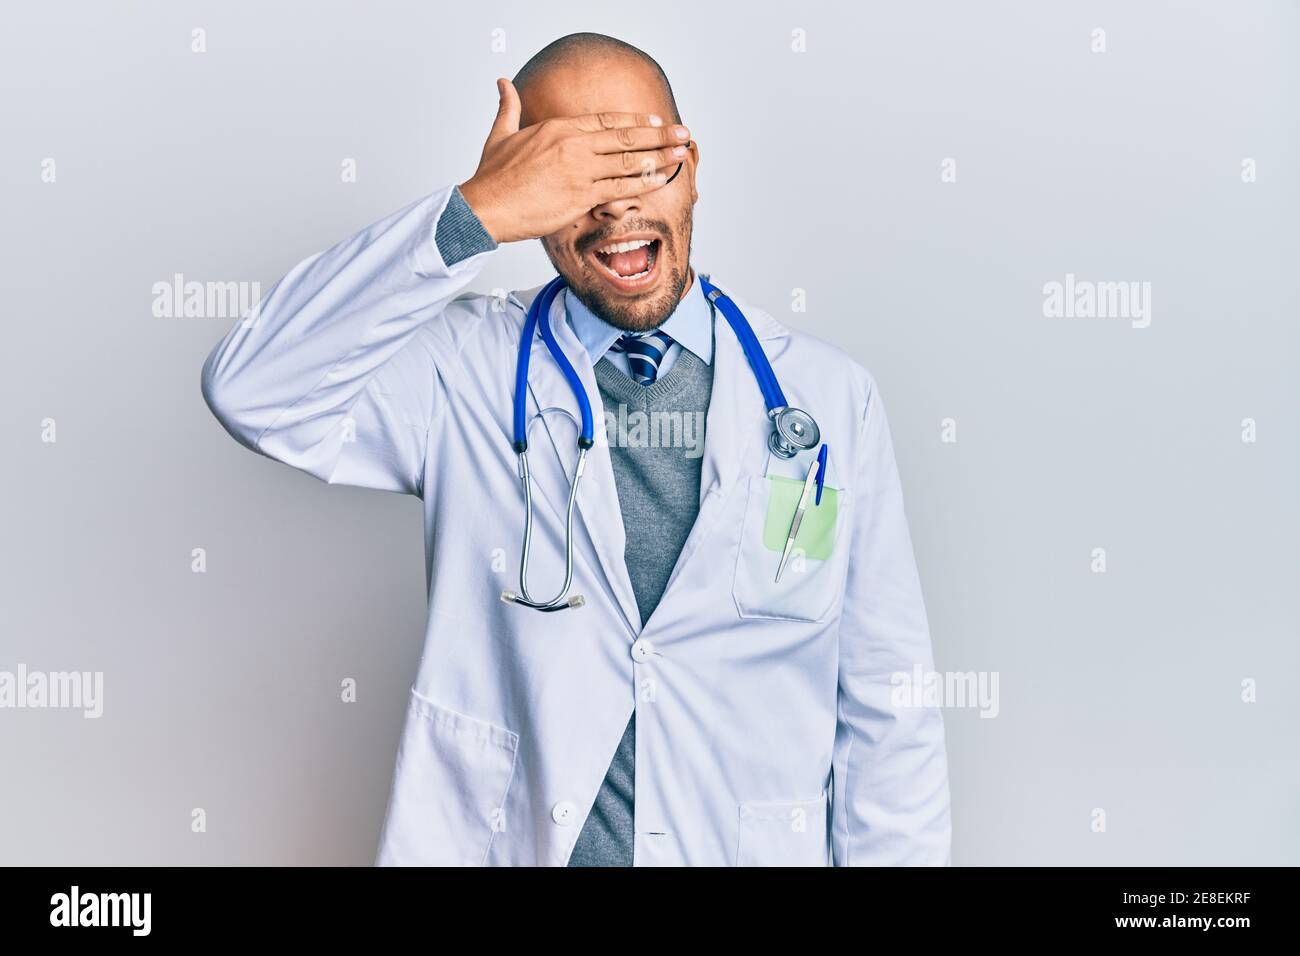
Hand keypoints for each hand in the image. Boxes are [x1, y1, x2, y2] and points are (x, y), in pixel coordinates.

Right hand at [459, 78, 689, 243]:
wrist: (486, 206)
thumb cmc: (491, 176)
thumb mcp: (499, 133)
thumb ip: (509, 107)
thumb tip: (503, 82)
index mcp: (559, 128)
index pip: (606, 120)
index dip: (634, 122)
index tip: (654, 122)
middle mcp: (574, 145)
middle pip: (626, 136)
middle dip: (659, 135)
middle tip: (683, 133)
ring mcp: (580, 170)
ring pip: (629, 161)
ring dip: (660, 156)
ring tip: (681, 153)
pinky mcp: (582, 196)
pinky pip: (621, 188)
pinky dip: (645, 183)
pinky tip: (662, 179)